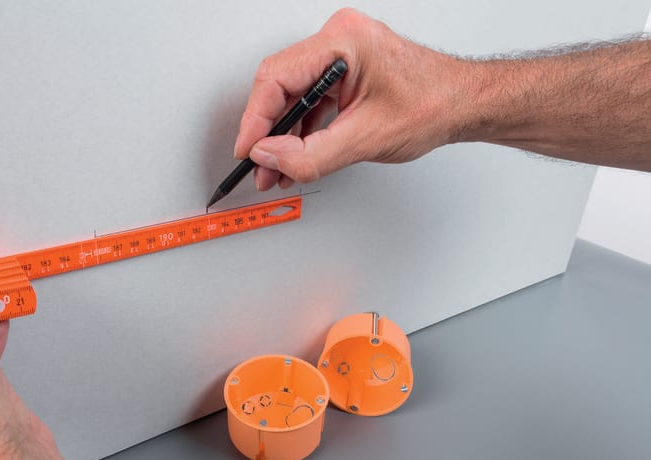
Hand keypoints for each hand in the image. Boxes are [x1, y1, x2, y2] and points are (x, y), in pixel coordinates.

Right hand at [234, 8, 471, 190]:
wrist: (462, 104)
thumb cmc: (432, 105)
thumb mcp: (366, 138)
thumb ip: (312, 154)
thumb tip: (271, 157)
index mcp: (343, 42)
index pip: (276, 78)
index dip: (255, 120)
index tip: (247, 151)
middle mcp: (338, 40)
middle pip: (278, 85)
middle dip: (267, 132)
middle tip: (260, 166)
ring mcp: (340, 54)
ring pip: (291, 94)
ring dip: (282, 135)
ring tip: (277, 169)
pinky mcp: (344, 70)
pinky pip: (308, 98)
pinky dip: (301, 128)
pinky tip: (296, 154)